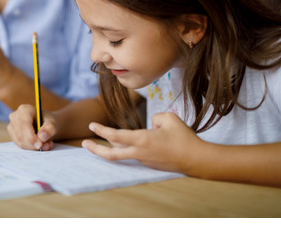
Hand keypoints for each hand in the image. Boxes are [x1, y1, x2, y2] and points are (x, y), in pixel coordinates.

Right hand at [8, 104, 56, 150]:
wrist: (46, 124)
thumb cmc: (48, 122)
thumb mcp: (53, 124)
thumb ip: (49, 129)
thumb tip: (42, 136)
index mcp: (25, 109)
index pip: (24, 124)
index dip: (31, 137)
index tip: (40, 145)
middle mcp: (15, 116)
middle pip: (20, 135)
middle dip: (33, 144)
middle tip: (45, 147)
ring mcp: (12, 126)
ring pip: (20, 142)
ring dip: (33, 147)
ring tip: (46, 144)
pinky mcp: (13, 134)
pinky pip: (20, 145)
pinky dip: (30, 148)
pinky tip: (39, 144)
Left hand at [82, 112, 201, 173]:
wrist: (196, 159)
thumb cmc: (183, 137)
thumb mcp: (169, 118)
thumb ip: (155, 118)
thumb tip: (150, 125)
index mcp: (142, 140)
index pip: (115, 135)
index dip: (101, 131)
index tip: (91, 125)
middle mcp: (140, 152)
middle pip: (111, 154)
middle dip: (96, 149)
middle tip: (84, 143)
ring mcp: (144, 160)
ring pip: (123, 152)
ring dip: (113, 146)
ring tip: (103, 139)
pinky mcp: (150, 164)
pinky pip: (134, 153)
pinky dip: (128, 147)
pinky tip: (127, 141)